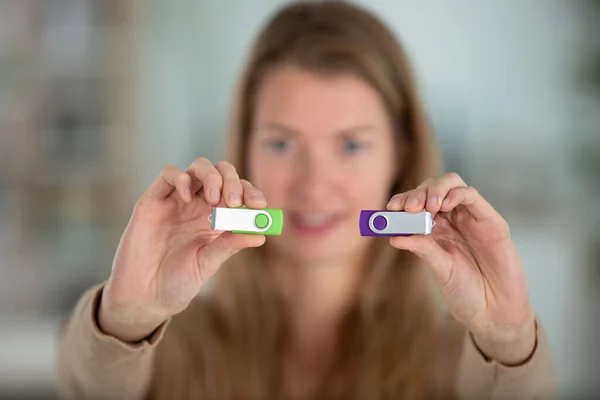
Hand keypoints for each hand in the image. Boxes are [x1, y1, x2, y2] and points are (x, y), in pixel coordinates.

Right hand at [99, 159, 266, 341]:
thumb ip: (229, 246)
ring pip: (198, 167)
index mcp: (217, 218)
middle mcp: (199, 205)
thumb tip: (261, 235)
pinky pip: (168, 175)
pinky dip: (181, 178)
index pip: (239, 194)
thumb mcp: (208, 264)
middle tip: (234, 202)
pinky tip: (186, 196)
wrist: (144, 296)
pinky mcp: (153, 200)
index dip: (251, 193)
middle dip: (233, 182)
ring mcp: (176, 200)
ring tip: (214, 199)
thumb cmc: (178, 281)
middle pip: (222, 174)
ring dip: (212, 176)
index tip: (259, 205)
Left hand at [387, 173, 535, 363]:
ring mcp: (471, 218)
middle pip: (432, 188)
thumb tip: (394, 237)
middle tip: (411, 208)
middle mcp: (452, 220)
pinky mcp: (491, 221)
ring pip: (452, 184)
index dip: (403, 201)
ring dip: (436, 189)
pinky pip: (472, 196)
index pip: (417, 203)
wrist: (495, 312)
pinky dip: (457, 194)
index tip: (391, 208)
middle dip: (418, 193)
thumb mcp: (440, 269)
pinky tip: (445, 204)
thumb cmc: (466, 291)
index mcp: (436, 229)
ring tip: (427, 206)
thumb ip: (423, 249)